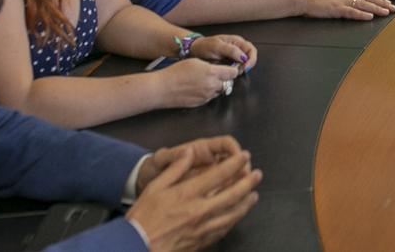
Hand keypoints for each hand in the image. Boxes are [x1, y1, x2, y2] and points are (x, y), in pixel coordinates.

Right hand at [127, 147, 261, 251]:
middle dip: (248, 182)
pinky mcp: (202, 241)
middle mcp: (200, 210)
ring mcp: (203, 227)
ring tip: (254, 195)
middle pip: (233, 194)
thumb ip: (175, 169)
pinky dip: (234, 220)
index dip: (235, 163)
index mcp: (188, 193)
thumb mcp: (155, 187)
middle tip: (258, 175)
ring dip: (246, 203)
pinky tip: (237, 216)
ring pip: (233, 213)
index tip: (244, 156)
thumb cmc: (143, 217)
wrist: (137, 246)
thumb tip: (189, 152)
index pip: (219, 174)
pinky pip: (224, 229)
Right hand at [159, 58, 242, 107]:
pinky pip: (210, 97)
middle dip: (226, 79)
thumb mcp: (195, 61)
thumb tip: (218, 68)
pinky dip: (209, 93)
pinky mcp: (201, 103)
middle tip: (219, 74)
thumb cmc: (175, 72)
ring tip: (206, 81)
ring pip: (220, 91)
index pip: (233, 73)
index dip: (233, 70)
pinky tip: (199, 88)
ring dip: (217, 86)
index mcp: (212, 73)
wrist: (163, 88)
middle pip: (228, 83)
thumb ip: (210, 65)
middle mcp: (212, 86)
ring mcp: (207, 96)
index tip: (231, 68)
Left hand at [188, 34, 257, 73]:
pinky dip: (234, 73)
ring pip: (244, 65)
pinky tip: (229, 73)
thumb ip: (231, 50)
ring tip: (231, 72)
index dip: (251, 59)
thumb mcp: (217, 46)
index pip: (251, 50)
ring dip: (240, 70)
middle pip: (250, 58)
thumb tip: (243, 57)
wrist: (194, 51)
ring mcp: (234, 57)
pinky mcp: (229, 64)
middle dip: (246, 66)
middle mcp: (238, 49)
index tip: (245, 67)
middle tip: (238, 71)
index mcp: (237, 41)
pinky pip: (236, 69)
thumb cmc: (204, 46)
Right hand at [296, 0, 394, 19]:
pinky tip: (370, 17)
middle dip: (382, 2)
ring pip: (364, 4)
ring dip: (377, 8)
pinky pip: (351, 11)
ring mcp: (342, 0)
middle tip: (393, 8)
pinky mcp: (336, 8)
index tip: (388, 2)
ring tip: (387, 13)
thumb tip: (354, 0)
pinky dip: (362, 14)